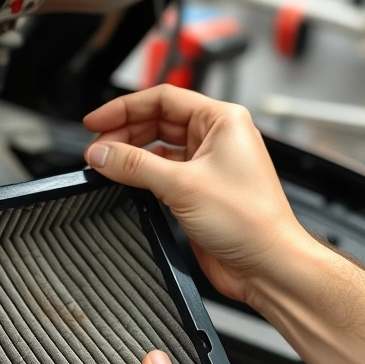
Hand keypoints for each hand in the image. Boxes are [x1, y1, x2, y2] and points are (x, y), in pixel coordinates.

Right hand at [82, 85, 316, 305]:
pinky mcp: (198, 191)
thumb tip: (101, 153)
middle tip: (97, 148)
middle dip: (124, 133)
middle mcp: (217, 138)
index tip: (96, 122)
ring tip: (105, 164)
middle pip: (158, 122)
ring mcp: (207, 165)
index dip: (125, 108)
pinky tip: (123, 181)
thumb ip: (134, 166)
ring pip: (158, 149)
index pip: (163, 99)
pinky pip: (161, 174)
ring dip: (131, 155)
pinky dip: (140, 176)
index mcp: (223, 120)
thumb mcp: (182, 186)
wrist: (267, 264)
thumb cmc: (250, 221)